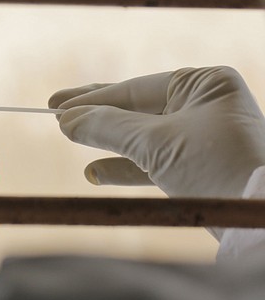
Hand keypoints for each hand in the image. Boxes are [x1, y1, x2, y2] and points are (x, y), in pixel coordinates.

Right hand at [49, 67, 264, 197]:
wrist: (258, 215)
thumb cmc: (216, 167)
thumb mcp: (155, 142)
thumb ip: (107, 127)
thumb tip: (67, 120)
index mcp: (204, 84)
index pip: (134, 88)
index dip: (91, 99)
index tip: (55, 106)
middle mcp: (205, 105)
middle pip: (135, 108)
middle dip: (96, 114)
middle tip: (55, 111)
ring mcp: (203, 137)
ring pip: (141, 136)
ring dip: (105, 142)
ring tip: (70, 138)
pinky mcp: (199, 168)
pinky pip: (153, 161)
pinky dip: (124, 167)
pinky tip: (94, 173)